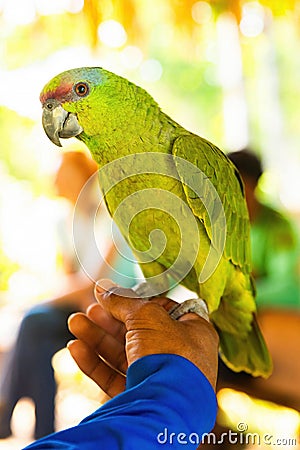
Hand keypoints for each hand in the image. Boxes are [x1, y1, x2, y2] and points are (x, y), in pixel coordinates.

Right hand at [67, 280, 218, 397]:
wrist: (168, 408)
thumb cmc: (169, 354)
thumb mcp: (147, 316)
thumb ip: (124, 301)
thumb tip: (103, 287)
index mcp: (192, 331)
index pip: (164, 310)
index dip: (138, 301)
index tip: (114, 296)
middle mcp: (179, 355)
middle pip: (139, 332)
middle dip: (110, 319)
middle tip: (90, 309)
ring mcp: (159, 379)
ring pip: (123, 355)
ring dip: (97, 338)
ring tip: (74, 322)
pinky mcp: (141, 397)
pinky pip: (115, 377)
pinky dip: (95, 363)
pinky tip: (75, 348)